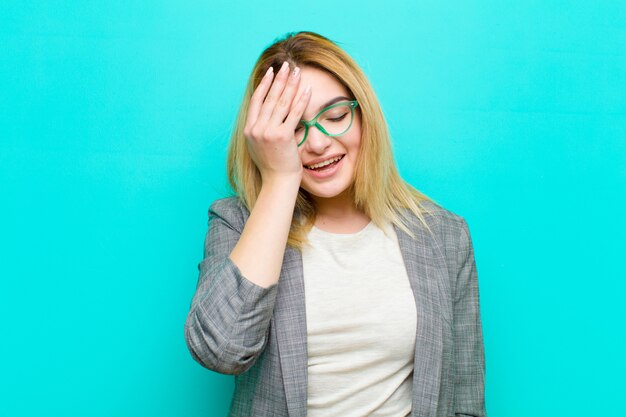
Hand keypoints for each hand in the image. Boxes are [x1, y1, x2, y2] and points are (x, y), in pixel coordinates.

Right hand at [243, 61, 311, 183]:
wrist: (278, 182)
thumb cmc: (272, 166)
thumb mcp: (259, 145)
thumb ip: (261, 129)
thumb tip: (268, 114)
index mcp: (249, 129)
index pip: (257, 100)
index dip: (264, 84)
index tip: (270, 71)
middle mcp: (256, 129)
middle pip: (270, 98)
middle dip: (279, 79)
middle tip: (286, 64)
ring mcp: (268, 132)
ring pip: (281, 102)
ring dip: (290, 84)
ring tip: (296, 71)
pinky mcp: (283, 136)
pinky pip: (294, 113)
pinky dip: (301, 100)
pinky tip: (306, 89)